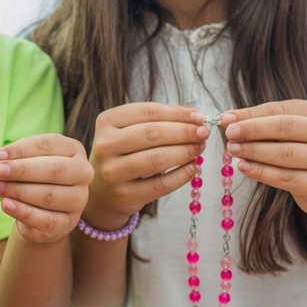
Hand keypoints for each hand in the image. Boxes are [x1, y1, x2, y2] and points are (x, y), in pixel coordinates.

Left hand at [0, 134, 94, 242]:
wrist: (36, 212)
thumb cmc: (30, 179)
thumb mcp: (23, 163)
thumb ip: (12, 159)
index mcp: (73, 150)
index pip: (47, 145)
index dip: (20, 150)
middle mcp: (82, 173)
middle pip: (54, 169)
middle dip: (21, 170)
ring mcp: (79, 200)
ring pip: (49, 195)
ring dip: (19, 191)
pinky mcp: (68, 223)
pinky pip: (47, 219)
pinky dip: (24, 212)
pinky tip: (6, 205)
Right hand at [85, 102, 207, 230]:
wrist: (102, 191)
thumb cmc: (123, 155)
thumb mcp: (129, 132)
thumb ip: (157, 122)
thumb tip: (196, 119)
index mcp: (106, 122)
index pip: (148, 112)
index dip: (177, 113)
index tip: (199, 117)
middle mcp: (104, 145)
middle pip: (153, 134)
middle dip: (185, 132)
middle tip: (204, 134)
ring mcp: (112, 172)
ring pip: (157, 159)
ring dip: (186, 152)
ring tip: (199, 149)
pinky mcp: (124, 195)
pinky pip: (161, 184)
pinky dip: (182, 175)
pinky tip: (192, 168)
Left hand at [223, 101, 306, 237]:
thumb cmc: (305, 152)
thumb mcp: (291, 133)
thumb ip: (263, 123)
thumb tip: (228, 119)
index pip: (281, 110)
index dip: (251, 114)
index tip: (226, 118)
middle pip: (285, 128)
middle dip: (252, 129)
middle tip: (229, 134)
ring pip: (285, 153)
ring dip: (253, 151)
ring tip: (232, 150)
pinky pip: (285, 177)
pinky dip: (261, 172)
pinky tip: (243, 167)